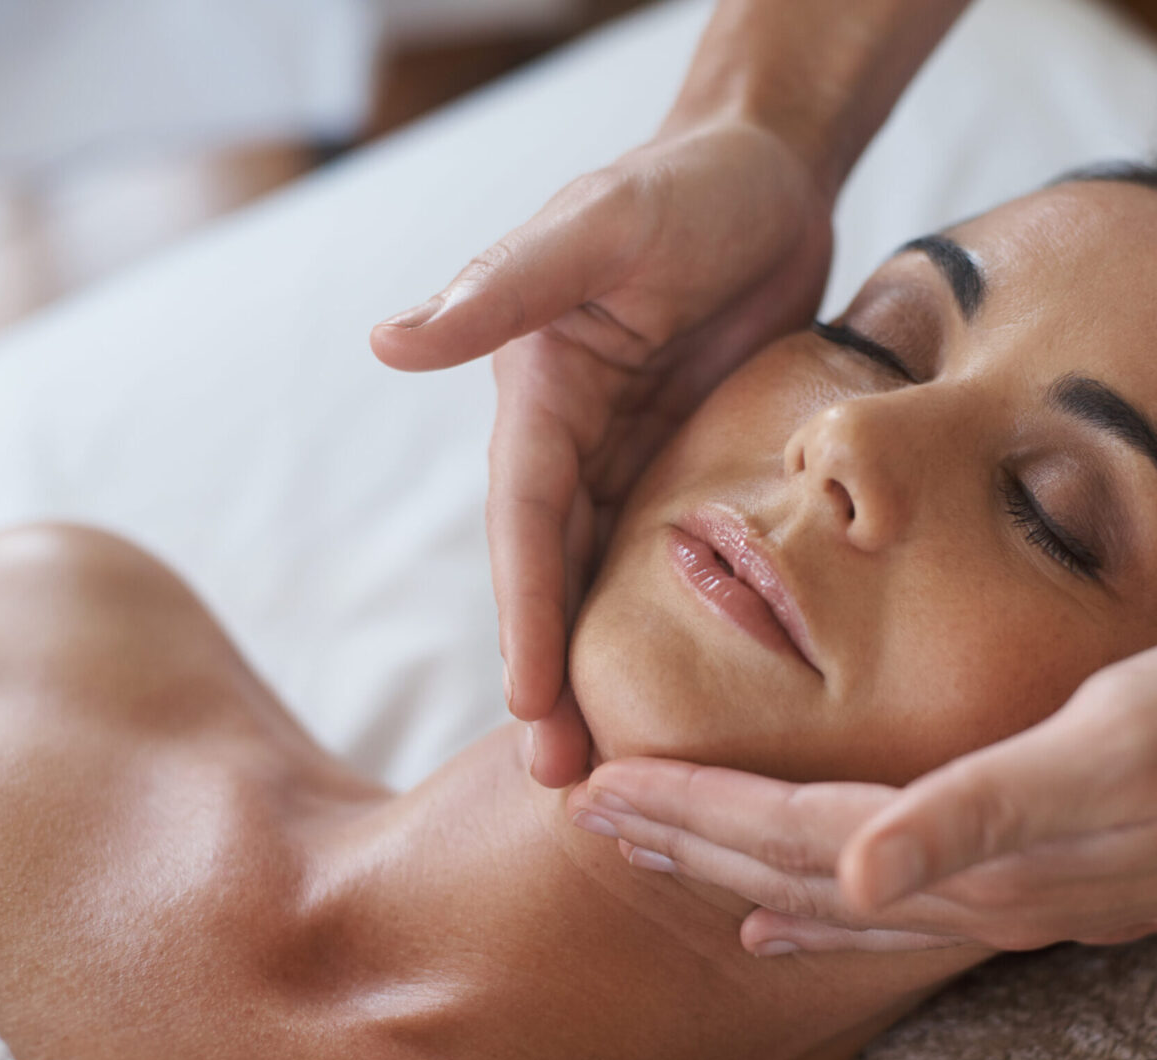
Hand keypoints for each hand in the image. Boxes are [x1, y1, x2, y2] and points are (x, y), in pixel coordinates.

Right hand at [370, 118, 833, 783]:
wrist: (766, 175)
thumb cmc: (682, 186)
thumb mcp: (600, 227)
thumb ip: (507, 287)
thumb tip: (391, 340)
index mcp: (541, 398)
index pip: (526, 525)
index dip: (527, 618)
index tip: (533, 709)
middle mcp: (573, 440)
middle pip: (555, 577)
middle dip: (556, 679)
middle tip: (569, 787)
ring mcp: (630, 458)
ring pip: (608, 584)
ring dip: (604, 673)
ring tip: (622, 768)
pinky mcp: (688, 466)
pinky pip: (670, 558)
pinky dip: (665, 626)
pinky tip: (680, 692)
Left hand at [566, 630, 1156, 952]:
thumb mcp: (1106, 747)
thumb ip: (976, 814)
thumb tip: (852, 878)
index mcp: (971, 852)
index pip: (793, 836)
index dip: (694, 813)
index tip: (600, 791)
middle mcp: (973, 891)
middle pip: (792, 872)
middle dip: (687, 845)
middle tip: (587, 821)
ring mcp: (1006, 894)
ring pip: (831, 891)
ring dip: (738, 872)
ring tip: (660, 861)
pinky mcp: (1036, 877)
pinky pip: (894, 905)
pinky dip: (824, 907)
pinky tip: (791, 915)